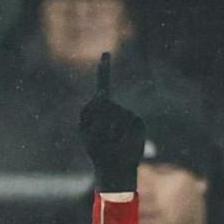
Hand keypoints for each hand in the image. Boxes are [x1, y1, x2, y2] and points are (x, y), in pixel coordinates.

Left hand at [77, 53, 145, 194]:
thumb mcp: (85, 131)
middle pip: (101, 102)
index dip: (104, 71)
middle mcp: (117, 109)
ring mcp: (128, 114)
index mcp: (103, 110)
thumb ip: (89, 110)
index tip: (105, 54)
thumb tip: (101, 94)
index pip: (104, 86)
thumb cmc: (98, 152)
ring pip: (111, 113)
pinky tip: (119, 143)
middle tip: (98, 138)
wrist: (115, 169)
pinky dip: (116, 134)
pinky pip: (123, 122)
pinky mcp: (138, 122)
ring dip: (104, 131)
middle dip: (94, 121)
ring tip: (109, 142)